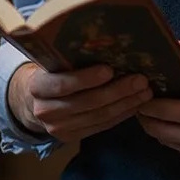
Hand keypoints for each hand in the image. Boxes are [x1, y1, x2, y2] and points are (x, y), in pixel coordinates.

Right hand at [8, 62, 152, 142]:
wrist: (33, 100)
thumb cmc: (51, 71)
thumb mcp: (53, 61)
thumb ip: (72, 56)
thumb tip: (108, 41)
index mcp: (37, 87)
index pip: (61, 84)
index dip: (86, 78)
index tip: (109, 69)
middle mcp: (45, 111)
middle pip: (87, 102)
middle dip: (117, 90)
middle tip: (141, 79)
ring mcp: (58, 128)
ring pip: (98, 116)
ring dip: (125, 103)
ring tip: (145, 91)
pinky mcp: (71, 138)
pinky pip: (102, 126)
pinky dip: (121, 114)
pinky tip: (135, 104)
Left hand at [137, 45, 179, 172]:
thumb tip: (176, 45)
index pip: (161, 111)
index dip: (147, 102)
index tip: (141, 92)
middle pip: (157, 131)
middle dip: (146, 117)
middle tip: (142, 103)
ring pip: (167, 143)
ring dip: (160, 129)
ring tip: (159, 113)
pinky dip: (177, 140)